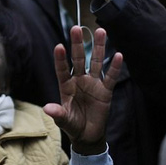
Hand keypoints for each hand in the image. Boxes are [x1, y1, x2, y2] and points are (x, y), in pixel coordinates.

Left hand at [43, 26, 122, 155]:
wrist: (88, 136)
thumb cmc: (72, 125)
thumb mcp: (64, 120)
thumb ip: (58, 113)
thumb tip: (47, 108)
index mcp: (66, 86)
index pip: (62, 69)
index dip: (60, 59)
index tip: (59, 46)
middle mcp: (79, 81)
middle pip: (79, 59)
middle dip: (78, 44)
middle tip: (76, 28)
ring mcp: (93, 84)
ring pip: (96, 62)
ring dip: (99, 47)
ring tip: (101, 31)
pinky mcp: (106, 91)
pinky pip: (111, 77)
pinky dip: (115, 67)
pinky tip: (119, 55)